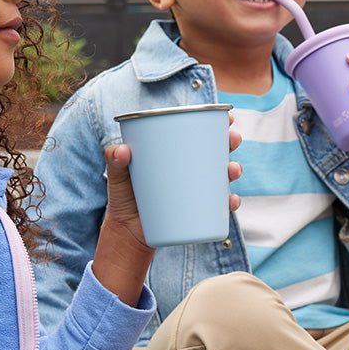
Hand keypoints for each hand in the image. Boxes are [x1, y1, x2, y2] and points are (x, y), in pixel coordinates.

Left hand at [94, 126, 244, 305]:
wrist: (128, 232)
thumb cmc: (123, 197)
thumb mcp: (118, 177)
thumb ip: (114, 161)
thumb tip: (122, 151)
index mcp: (176, 152)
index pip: (199, 132)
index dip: (217, 123)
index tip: (228, 117)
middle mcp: (191, 168)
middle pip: (217, 150)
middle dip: (231, 142)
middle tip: (233, 140)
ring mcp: (197, 189)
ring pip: (223, 175)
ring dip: (234, 170)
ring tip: (232, 170)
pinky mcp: (198, 210)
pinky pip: (220, 206)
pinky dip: (229, 203)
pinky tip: (231, 201)